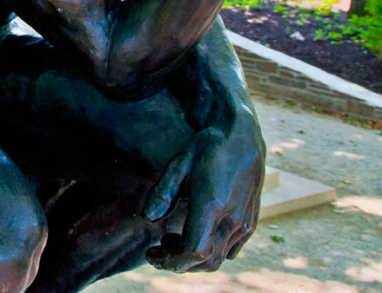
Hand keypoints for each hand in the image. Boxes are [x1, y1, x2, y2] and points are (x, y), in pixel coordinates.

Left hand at [143, 114, 264, 271]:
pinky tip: (193, 235)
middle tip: (157, 251)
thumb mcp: (179, 163)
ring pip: (219, 258)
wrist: (242, 137)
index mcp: (213, 204)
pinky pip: (231, 249)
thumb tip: (147, 218)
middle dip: (178, 262)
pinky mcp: (250, 222)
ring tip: (170, 240)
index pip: (195, 250)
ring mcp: (244, 222)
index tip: (151, 254)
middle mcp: (232, 218)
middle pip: (206, 261)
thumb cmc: (207, 147)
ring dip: (192, 258)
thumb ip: (163, 192)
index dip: (171, 260)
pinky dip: (211, 252)